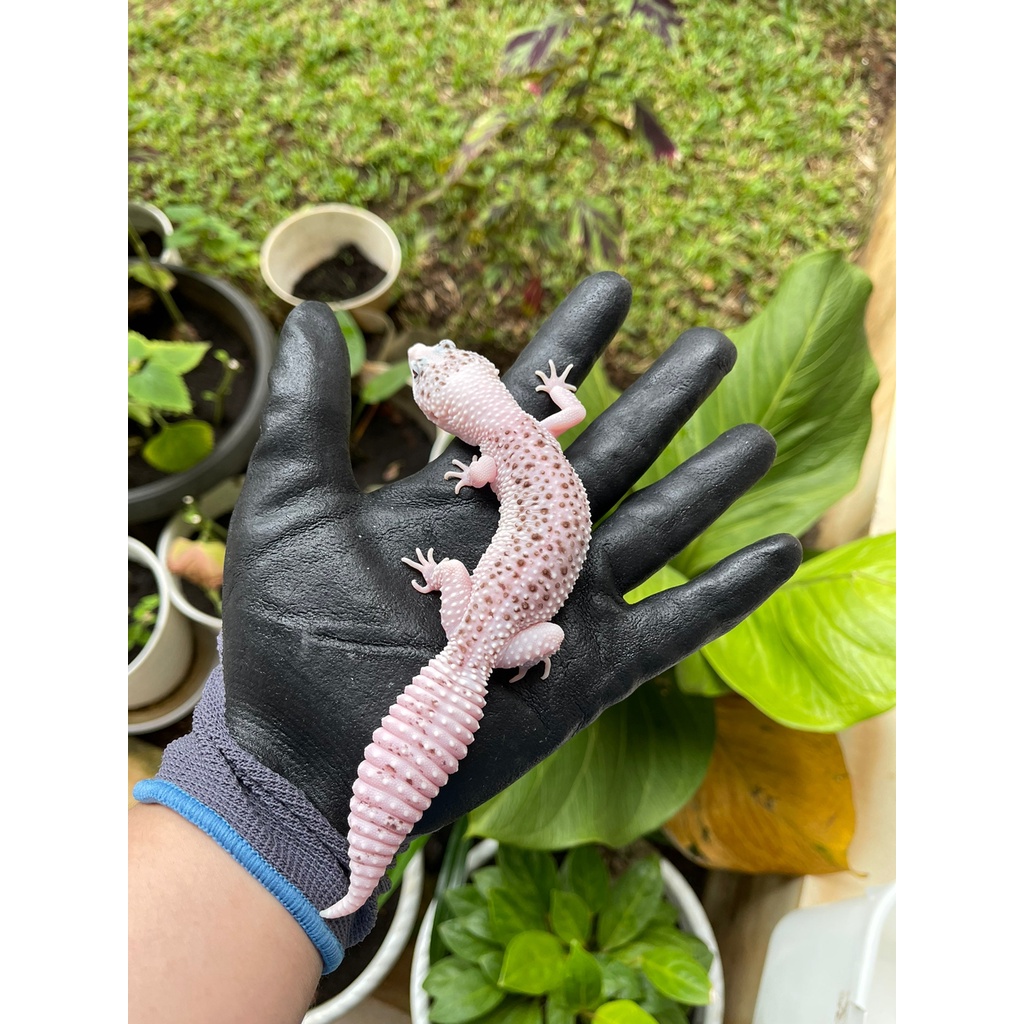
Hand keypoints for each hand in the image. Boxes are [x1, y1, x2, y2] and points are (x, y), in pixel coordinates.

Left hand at [222, 273, 801, 835]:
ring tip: (761, 440)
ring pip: (654, 530)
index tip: (613, 288)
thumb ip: (307, 412)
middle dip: (664, 398)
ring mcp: (562, 604)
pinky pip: (673, 627)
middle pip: (612, 454)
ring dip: (708, 485)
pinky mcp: (587, 671)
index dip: (571, 345)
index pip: (529, 405)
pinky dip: (726, 596)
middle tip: (715, 344)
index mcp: (463, 498)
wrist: (307, 760)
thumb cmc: (288, 637)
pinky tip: (779, 555)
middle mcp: (523, 542)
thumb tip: (316, 312)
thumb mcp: (290, 506)